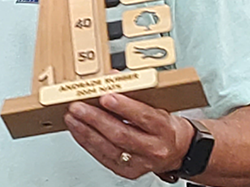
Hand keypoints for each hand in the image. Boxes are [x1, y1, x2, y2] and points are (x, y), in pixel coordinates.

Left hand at [64, 93, 193, 179]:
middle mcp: (153, 148)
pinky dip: (87, 142)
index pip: (144, 116)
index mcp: (163, 128)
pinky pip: (103, 157)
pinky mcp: (127, 171)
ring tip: (72, 116)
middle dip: (96, 119)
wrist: (177, 149)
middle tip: (78, 106)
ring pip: (109, 148)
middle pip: (121, 134)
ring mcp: (140, 163)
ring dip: (86, 131)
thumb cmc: (164, 124)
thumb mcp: (156, 103)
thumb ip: (134, 91)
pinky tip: (78, 130)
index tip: (105, 96)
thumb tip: (112, 76)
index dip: (124, 106)